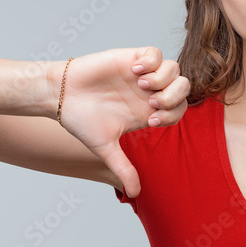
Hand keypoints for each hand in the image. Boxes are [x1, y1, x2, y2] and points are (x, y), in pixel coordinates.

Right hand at [54, 47, 188, 196]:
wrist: (61, 96)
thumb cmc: (82, 121)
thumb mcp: (105, 147)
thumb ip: (123, 167)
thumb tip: (134, 194)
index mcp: (149, 111)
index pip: (180, 110)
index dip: (173, 115)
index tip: (150, 120)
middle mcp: (149, 92)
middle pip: (184, 87)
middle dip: (174, 95)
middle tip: (152, 102)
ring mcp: (142, 74)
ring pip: (174, 68)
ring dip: (163, 78)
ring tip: (141, 85)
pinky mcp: (130, 57)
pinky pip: (155, 52)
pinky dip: (151, 61)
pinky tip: (134, 71)